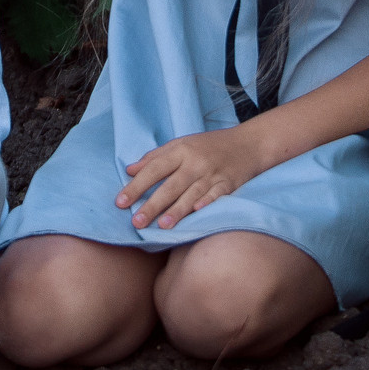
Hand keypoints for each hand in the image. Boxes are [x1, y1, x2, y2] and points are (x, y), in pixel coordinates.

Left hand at [117, 127, 268, 229]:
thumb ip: (155, 157)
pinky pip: (216, 195)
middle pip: (170, 185)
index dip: (136, 186)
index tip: (120, 202)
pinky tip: (196, 212)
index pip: (154, 169)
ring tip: (161, 226)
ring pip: (191, 194)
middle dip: (152, 204)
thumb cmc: (209, 146)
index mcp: (181, 150)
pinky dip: (207, 203)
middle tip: (136, 222)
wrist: (248, 144)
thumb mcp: (181, 144)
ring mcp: (213, 174)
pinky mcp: (229, 184)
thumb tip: (129, 170)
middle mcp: (196, 162)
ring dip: (177, 210)